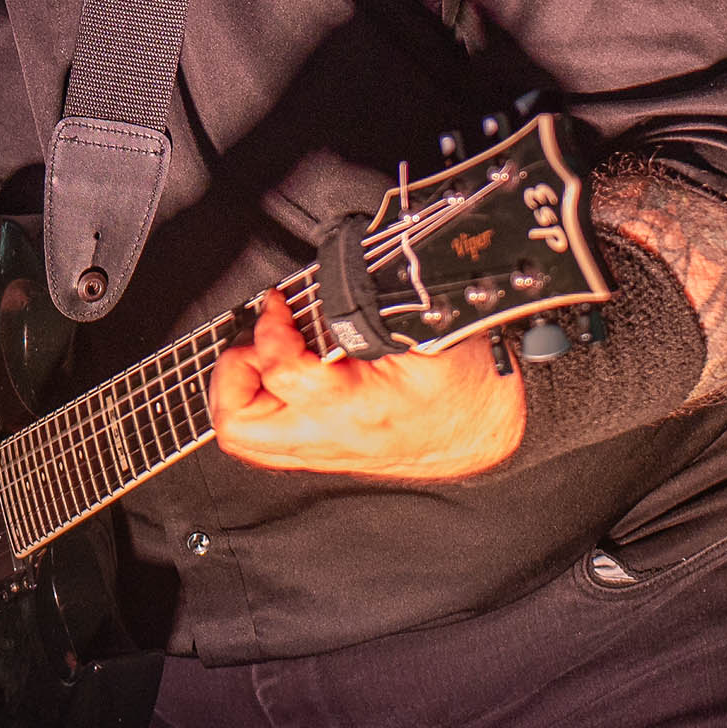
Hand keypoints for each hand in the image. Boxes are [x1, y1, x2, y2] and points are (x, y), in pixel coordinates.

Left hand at [210, 291, 525, 480]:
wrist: (492, 432)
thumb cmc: (469, 386)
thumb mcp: (430, 330)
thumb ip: (376, 306)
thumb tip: (339, 277)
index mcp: (356, 408)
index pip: (281, 371)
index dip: (271, 326)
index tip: (280, 303)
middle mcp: (332, 438)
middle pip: (239, 427)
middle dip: (234, 372)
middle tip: (261, 339)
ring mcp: (325, 450)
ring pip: (246, 439)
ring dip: (243, 389)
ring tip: (269, 353)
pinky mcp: (327, 450)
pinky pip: (267, 439)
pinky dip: (261, 401)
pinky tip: (284, 371)